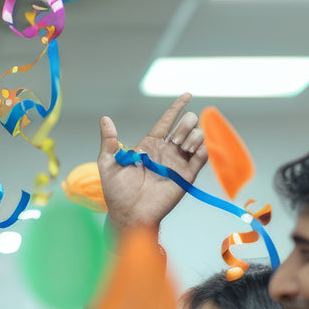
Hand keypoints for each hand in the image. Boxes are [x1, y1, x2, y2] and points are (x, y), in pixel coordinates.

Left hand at [97, 94, 208, 232]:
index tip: (187, 94)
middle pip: (185, 125)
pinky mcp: (187, 176)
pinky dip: (203, 148)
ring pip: (197, 138)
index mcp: (149, 145)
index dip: (177, 107)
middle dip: (185, 123)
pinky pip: (203, 157)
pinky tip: (193, 150)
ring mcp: (178, 163)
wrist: (129, 214)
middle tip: (175, 139)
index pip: (167, 121)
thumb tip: (104, 119)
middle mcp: (166, 151)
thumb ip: (109, 141)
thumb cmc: (116, 193)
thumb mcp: (108, 163)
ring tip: (181, 146)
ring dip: (193, 135)